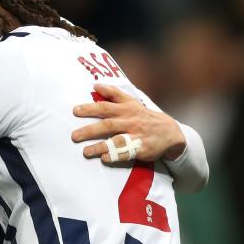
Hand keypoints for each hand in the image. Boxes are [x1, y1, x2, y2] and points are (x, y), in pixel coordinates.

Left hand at [71, 83, 185, 162]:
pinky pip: (127, 153)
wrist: (169, 131)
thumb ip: (114, 94)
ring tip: (85, 151)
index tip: (75, 110)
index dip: (91, 107)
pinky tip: (104, 158)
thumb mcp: (131, 102)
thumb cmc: (144, 116)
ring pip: (116, 140)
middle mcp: (130, 120)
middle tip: (74, 135)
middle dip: (89, 130)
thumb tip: (96, 85)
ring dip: (100, 146)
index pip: (106, 106)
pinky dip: (116, 155)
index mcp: (127, 108)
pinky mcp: (141, 148)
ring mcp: (136, 135)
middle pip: (108, 124)